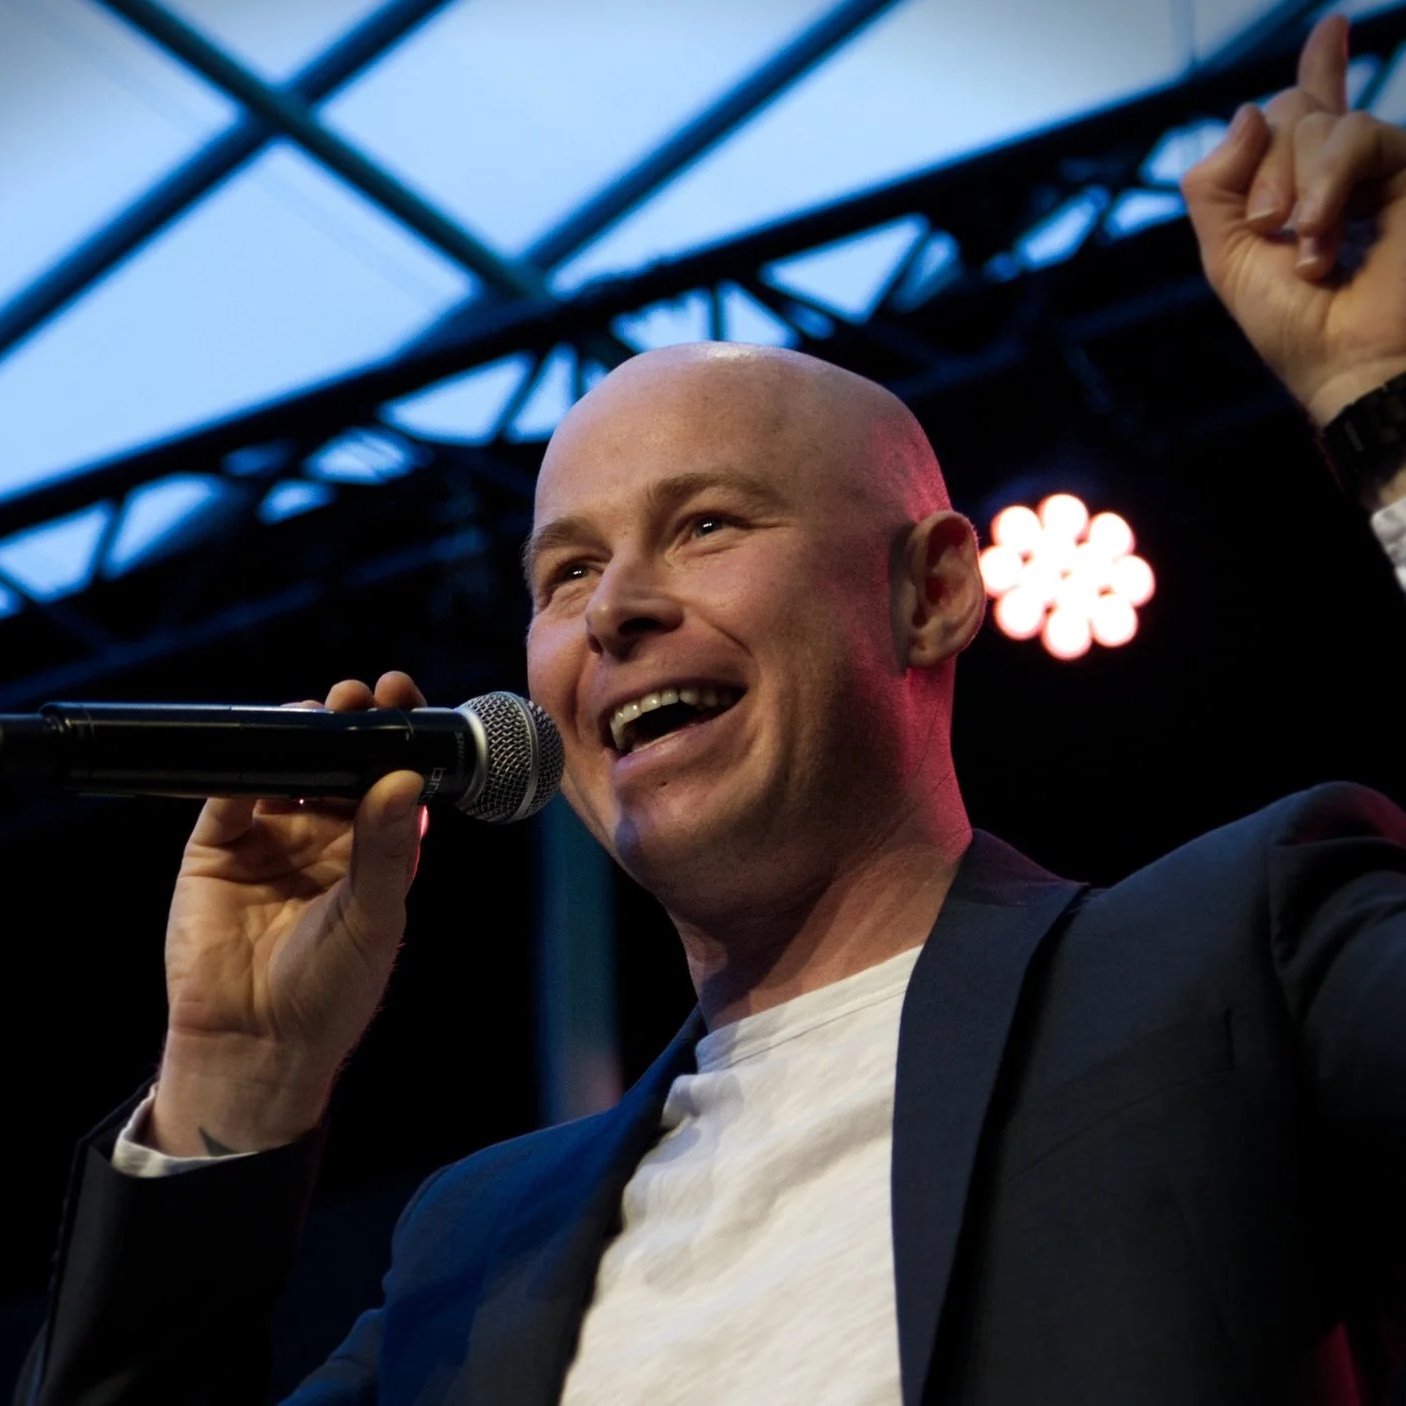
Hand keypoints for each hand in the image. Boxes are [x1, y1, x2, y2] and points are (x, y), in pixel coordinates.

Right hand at [150, 671, 427, 1155]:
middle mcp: (327, 834)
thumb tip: (404, 777)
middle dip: (353, 720)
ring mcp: (272, 836)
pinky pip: (229, 793)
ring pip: (286, 765)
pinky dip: (243, 766)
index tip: (405, 696)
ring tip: (319, 711)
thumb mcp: (373, 916)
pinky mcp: (217, 847)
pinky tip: (264, 748)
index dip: (398, 735)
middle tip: (362, 694)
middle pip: (341, 758)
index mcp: (376, 848)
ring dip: (302, 731)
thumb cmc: (332, 991)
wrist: (255, 1044)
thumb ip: (387, 847)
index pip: (390, 775)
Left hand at [1182, 15, 1405, 426]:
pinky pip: (1355, 133)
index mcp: (1302, 194)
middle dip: (1262, 174)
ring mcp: (1381, 168)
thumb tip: (1247, 111)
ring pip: (1313, 122)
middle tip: (1269, 230)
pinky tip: (1322, 232)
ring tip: (1305, 249)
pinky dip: (1326, 180)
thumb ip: (1214, 187)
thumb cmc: (1296, 329)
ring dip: (1291, 186)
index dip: (1319, 70)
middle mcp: (1345, 174)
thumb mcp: (1227, 258)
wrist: (1352, 365)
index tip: (1331, 27)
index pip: (1307, 117)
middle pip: (1286, 114)